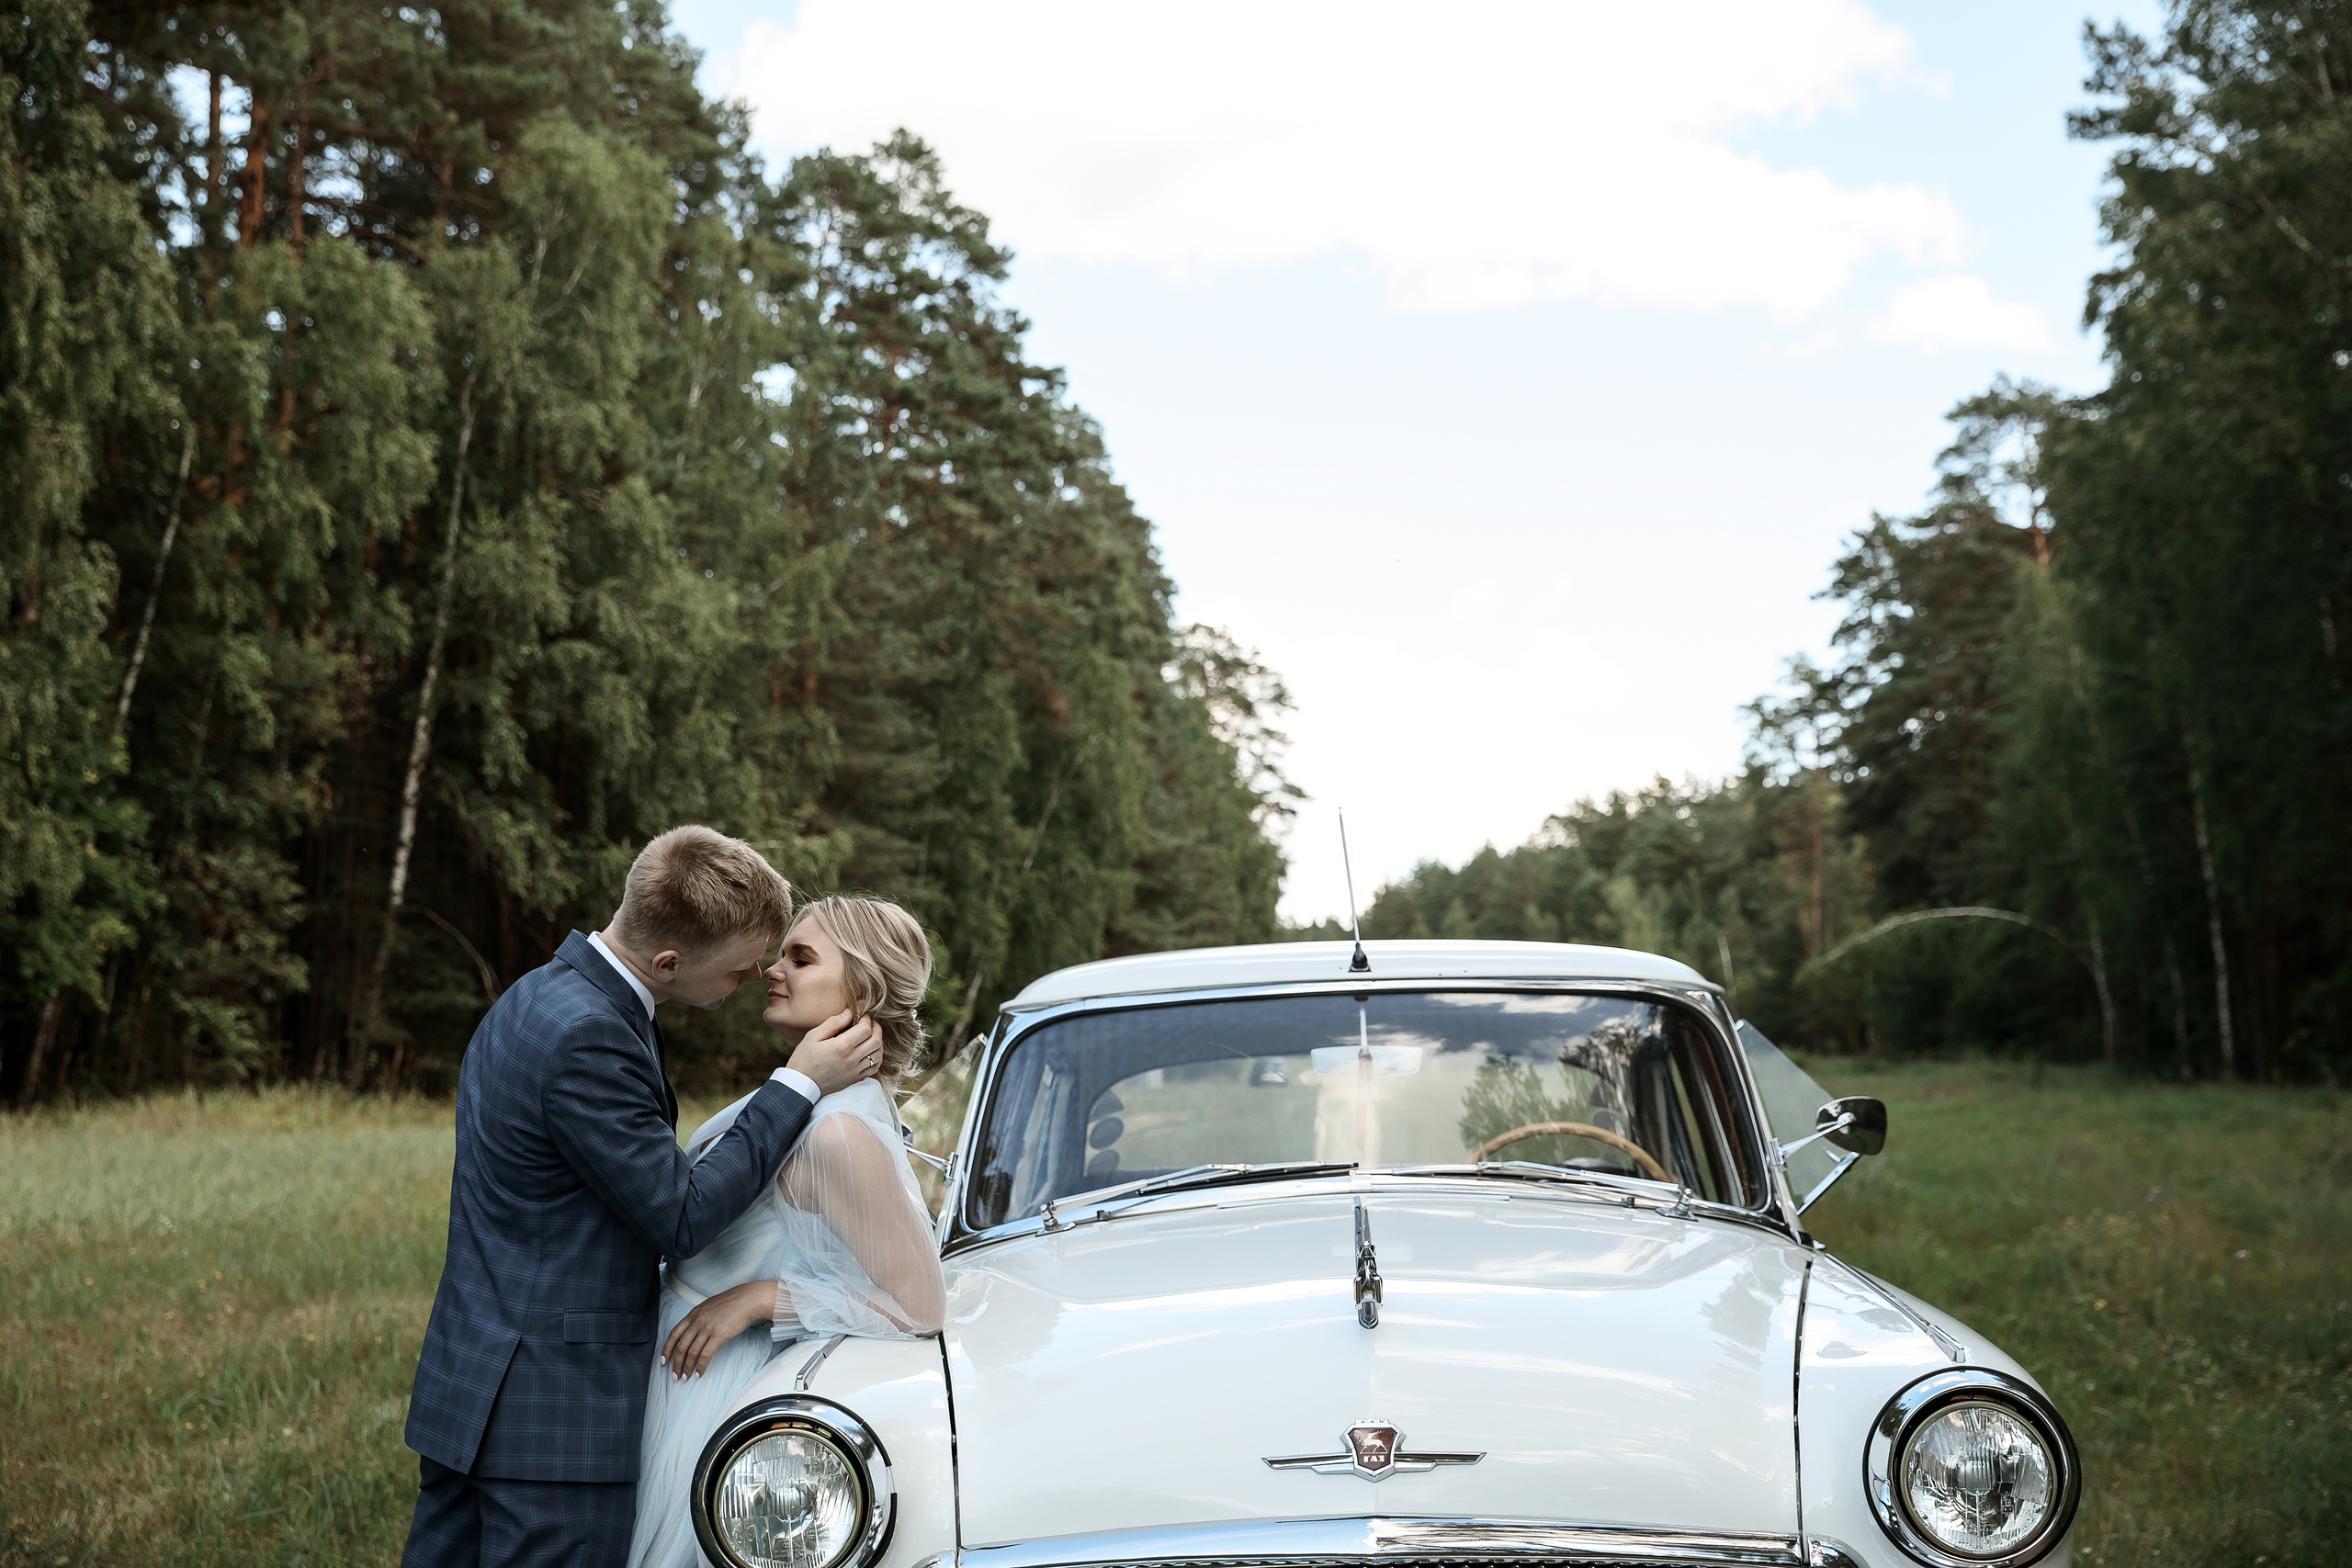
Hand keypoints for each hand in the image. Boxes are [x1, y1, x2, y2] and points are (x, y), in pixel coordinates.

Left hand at [661, 1281, 777, 1379]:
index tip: (664, 1360)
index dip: (667, 1349)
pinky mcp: (718, 1335)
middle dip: (676, 1363)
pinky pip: (705, 1355)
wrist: (748, 1299)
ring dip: (687, 1367)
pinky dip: (701, 1367)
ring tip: (686, 1377)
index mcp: (693, 1314)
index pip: (674, 1334)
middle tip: (675, 1375)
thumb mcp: (709, 1306)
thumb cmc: (732, 1302)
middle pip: (680, 1346)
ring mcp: (707, 1328)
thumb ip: (699, 1317)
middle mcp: (697, 1321)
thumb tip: (693, 1330)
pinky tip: (699, 1373)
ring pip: (691, 1352)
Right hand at [790, 1009, 883, 1094]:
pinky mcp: (855, 1079)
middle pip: (876, 1041)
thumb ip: (833, 1023)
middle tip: (869, 1023)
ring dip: (878, 1042)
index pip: (866, 1029)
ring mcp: (854, 1071)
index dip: (867, 1019)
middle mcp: (851, 1060)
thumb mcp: (813, 1036)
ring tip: (871, 1036)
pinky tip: (870, 1051)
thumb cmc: (804, 1059)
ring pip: (878, 1055)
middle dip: (876, 1028)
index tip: (862, 1015)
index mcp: (841, 1047)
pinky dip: (877, 1057)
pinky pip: (874, 1068)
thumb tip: (849, 1013)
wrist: (801, 1084)